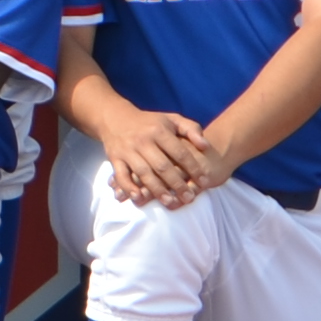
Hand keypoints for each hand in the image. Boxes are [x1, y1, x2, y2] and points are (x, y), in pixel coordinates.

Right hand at [103, 112, 228, 208]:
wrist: (115, 118)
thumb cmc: (150, 122)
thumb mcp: (172, 119)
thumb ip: (191, 129)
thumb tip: (205, 146)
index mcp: (159, 130)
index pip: (180, 153)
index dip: (194, 168)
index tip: (204, 182)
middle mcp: (143, 140)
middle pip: (162, 166)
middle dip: (177, 184)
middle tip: (190, 198)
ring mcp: (127, 150)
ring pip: (143, 173)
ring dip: (156, 189)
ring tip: (170, 202)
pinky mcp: (114, 158)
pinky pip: (121, 175)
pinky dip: (128, 187)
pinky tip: (139, 198)